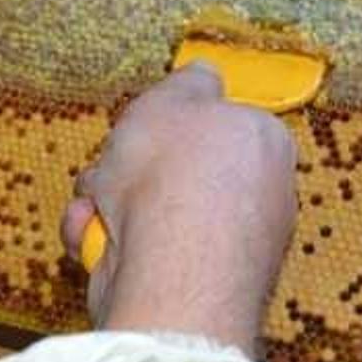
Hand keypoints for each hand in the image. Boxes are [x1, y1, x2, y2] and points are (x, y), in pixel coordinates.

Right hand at [60, 64, 298, 353]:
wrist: (162, 265)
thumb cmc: (177, 176)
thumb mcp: (177, 96)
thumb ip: (190, 83)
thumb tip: (204, 75)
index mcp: (264, 146)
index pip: (222, 124)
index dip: (178, 122)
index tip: (153, 124)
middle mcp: (252, 201)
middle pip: (173, 169)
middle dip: (128, 165)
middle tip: (117, 161)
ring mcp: (217, 249)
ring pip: (141, 209)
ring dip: (104, 200)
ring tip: (100, 201)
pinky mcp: (177, 286)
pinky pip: (129, 251)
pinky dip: (102, 240)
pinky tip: (97, 234)